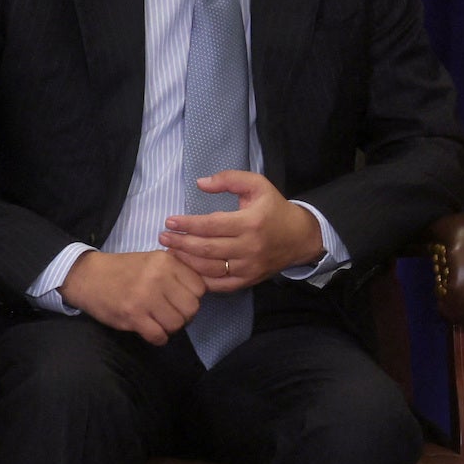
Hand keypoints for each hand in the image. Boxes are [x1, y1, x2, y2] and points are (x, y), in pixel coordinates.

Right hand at [59, 249, 207, 344]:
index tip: (180, 299)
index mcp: (166, 262)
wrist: (87, 276)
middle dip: (184, 316)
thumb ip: (178, 272)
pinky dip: (158, 338)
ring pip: (176, 323)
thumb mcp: (154, 261)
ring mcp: (145, 297)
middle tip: (171, 314)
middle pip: (191, 308)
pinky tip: (150, 330)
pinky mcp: (132, 315)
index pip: (199, 288)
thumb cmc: (125, 270)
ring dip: (170, 328)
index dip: (193, 298)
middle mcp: (158, 278)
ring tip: (159, 322)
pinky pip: (159, 336)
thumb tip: (204, 290)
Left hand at [159, 170, 325, 292]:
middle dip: (181, 243)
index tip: (169, 221)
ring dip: (186, 261)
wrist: (300, 237)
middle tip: (163, 237)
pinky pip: (220, 284)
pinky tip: (188, 269)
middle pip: (206, 248)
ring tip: (171, 251)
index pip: (211, 225)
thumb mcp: (258, 185)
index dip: (187, 224)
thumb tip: (201, 183)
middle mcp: (249, 247)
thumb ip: (229, 179)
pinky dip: (200, 279)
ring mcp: (248, 267)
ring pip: (210, 268)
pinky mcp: (248, 280)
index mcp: (251, 222)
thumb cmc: (274, 209)